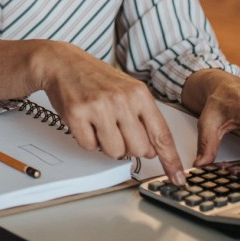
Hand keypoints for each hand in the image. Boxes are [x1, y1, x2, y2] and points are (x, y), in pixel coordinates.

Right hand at [37, 43, 186, 184]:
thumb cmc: (95, 78)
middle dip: (129, 147)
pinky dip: (87, 139)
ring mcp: (99, 107)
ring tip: (99, 124)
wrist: (62, 63)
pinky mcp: (77, 114)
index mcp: (139, 94)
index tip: (177, 177)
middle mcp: (121, 100)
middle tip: (117, 130)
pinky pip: (89, 146)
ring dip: (106, 144)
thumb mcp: (128, 90)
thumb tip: (153, 150)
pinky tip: (85, 122)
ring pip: (114, 152)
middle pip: (138, 150)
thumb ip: (143, 119)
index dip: (170, 160)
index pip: (161, 135)